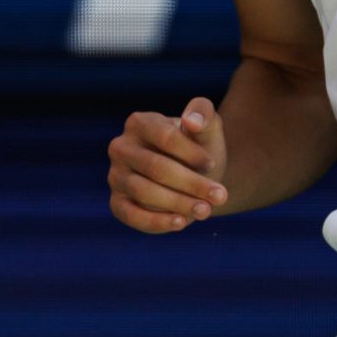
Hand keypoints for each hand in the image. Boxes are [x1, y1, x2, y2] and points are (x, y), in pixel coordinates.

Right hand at [106, 95, 229, 232]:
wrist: (194, 176)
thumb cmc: (199, 147)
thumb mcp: (208, 127)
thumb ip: (203, 113)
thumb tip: (191, 121)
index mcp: (139, 122)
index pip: (165, 137)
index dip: (191, 153)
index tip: (212, 164)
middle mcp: (121, 148)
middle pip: (156, 167)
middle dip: (191, 183)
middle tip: (220, 196)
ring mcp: (115, 176)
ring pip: (144, 192)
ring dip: (179, 203)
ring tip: (207, 210)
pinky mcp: (117, 203)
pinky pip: (131, 215)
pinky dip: (156, 222)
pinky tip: (181, 223)